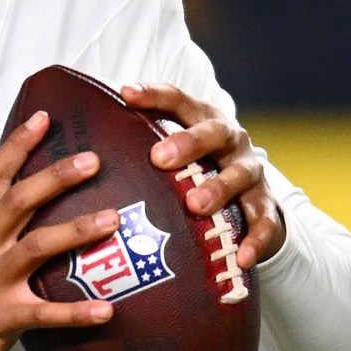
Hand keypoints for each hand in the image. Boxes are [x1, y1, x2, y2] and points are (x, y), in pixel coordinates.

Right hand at [0, 111, 119, 350]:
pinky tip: (107, 310)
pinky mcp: (5, 317)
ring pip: (35, 247)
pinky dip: (76, 312)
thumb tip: (33, 193)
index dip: (17, 145)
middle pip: (18, 202)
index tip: (44, 117)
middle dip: (55, 178)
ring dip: (74, 230)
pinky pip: (45, 314)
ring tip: (111, 220)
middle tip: (92, 161)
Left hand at [120, 82, 281, 270]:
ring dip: (217, 189)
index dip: (154, 96)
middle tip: (158, 158)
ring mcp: (251, 172)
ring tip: (194, 205)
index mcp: (205, 120)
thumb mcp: (176, 150)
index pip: (180, 101)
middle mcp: (231, 141)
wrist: (254, 196)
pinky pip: (263, 222)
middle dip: (188, 144)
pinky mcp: (266, 206)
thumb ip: (141, 143)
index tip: (125, 94)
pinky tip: (242, 255)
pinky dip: (254, 239)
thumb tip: (84, 141)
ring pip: (238, 176)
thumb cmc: (201, 168)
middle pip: (213, 134)